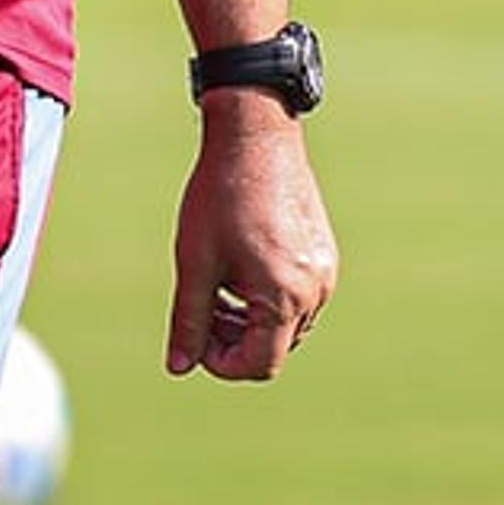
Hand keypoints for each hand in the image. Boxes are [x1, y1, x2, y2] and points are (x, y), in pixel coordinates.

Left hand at [165, 96, 336, 380]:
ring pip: (287, 325)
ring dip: (249, 321)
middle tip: (200, 307)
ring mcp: (325, 272)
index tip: (194, 340)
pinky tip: (237, 268)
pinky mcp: (324, 255)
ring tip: (215, 288)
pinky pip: (298, 297)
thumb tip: (178, 367)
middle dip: (233, 340)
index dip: (222, 364)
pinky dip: (267, 299)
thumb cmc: (220, 196)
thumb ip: (188, 320)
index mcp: (285, 296)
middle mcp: (316, 290)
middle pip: (274, 346)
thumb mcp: (195, 261)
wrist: (255, 137)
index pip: (260, 364)